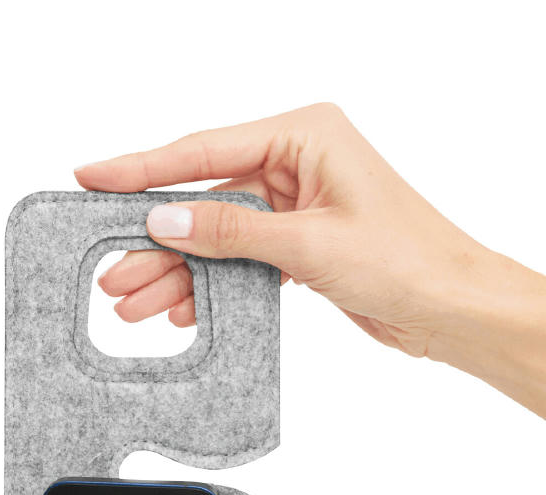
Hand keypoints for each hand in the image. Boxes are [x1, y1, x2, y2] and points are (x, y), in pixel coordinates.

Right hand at [76, 105, 545, 470]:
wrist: (453, 308)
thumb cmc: (408, 259)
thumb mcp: (309, 243)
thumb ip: (231, 230)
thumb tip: (165, 218)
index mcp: (305, 134)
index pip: (205, 149)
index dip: (142, 168)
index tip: (93, 177)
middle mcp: (298, 161)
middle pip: (204, 195)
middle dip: (156, 238)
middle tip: (111, 270)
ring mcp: (297, 202)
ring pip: (217, 233)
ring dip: (178, 269)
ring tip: (133, 301)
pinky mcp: (299, 241)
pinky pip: (240, 257)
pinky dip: (212, 283)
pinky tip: (181, 309)